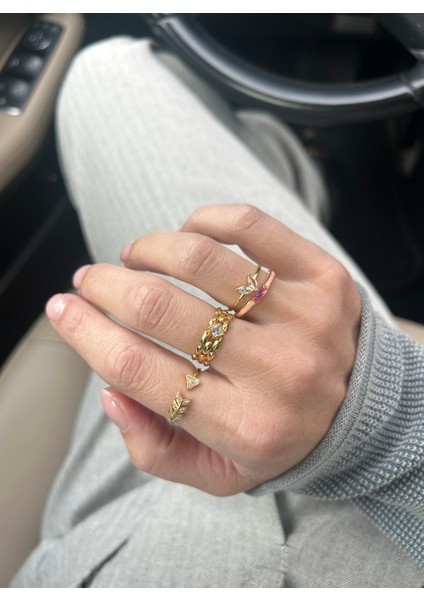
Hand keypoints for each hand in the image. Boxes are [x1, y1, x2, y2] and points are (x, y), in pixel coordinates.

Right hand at [46, 205, 360, 495]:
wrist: (361, 410)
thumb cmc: (277, 436)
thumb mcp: (217, 471)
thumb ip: (154, 447)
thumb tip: (110, 391)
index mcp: (246, 427)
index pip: (141, 372)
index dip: (87, 334)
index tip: (63, 310)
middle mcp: (278, 373)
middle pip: (161, 310)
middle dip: (105, 287)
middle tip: (90, 280)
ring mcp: (306, 319)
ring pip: (201, 260)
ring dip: (148, 249)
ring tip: (134, 256)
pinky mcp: (324, 278)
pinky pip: (250, 227)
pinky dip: (203, 221)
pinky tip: (187, 233)